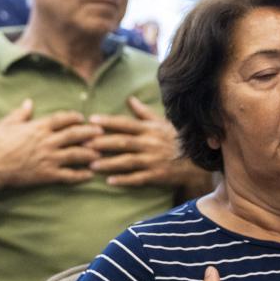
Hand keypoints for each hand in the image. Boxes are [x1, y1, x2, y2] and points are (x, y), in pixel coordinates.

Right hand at [0, 99, 103, 188]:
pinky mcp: (47, 174)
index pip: (62, 119)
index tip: (83, 118)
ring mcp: (49, 158)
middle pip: (75, 135)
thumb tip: (29, 102)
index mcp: (38, 127)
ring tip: (100, 153)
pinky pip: (69, 175)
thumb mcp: (7, 124)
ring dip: (90, 153)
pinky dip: (81, 175)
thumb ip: (21, 113)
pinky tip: (90, 175)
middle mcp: (47, 141)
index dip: (75, 117)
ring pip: (77, 154)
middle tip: (101, 132)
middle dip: (90, 133)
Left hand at [87, 97, 201, 188]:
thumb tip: (129, 98)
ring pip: (128, 161)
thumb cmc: (175, 140)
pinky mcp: (157, 175)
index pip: (125, 123)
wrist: (197, 162)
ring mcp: (153, 160)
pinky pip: (138, 178)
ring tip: (91, 165)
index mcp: (149, 129)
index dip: (108, 121)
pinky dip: (124, 180)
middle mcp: (150, 143)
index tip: (91, 120)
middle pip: (123, 142)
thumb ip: (143, 113)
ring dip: (109, 163)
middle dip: (102, 143)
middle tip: (82, 144)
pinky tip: (109, 181)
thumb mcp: (161, 123)